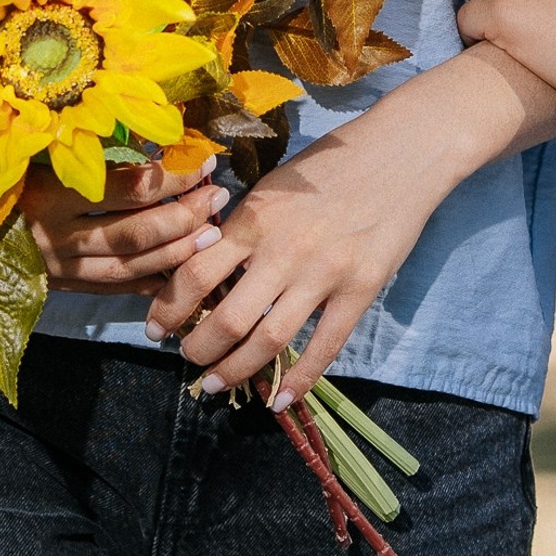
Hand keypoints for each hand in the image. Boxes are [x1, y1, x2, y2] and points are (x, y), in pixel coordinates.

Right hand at [18, 156, 225, 295]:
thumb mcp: (37, 151)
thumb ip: (87, 153)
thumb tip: (153, 145)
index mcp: (53, 194)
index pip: (129, 188)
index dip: (173, 177)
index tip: (203, 162)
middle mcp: (58, 237)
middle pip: (138, 233)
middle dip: (185, 217)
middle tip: (218, 199)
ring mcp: (59, 268)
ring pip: (130, 267)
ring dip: (177, 252)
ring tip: (211, 235)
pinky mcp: (59, 286)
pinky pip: (112, 290)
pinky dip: (148, 283)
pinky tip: (177, 275)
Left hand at [141, 123, 445, 405]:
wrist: (399, 154)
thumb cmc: (330, 164)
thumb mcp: (274, 185)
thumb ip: (243, 225)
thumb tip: (207, 265)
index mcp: (255, 218)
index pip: (196, 273)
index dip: (169, 308)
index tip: (156, 328)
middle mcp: (283, 251)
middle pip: (227, 318)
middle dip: (198, 349)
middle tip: (189, 361)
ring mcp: (323, 274)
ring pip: (268, 340)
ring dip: (237, 370)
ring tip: (218, 383)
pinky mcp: (360, 291)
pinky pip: (324, 347)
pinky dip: (299, 381)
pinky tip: (280, 400)